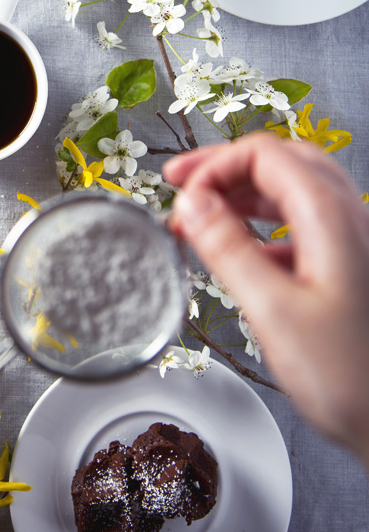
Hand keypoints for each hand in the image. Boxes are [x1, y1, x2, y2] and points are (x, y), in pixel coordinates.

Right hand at [165, 134, 368, 466]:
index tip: (181, 197)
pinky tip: (242, 254)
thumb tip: (191, 204)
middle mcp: (347, 217)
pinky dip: (263, 225)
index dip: (214, 166)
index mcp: (330, 216)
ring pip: (292, 190)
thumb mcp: (273, 311)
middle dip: (226, 167)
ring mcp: (352, 240)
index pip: (263, 154)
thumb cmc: (350, 378)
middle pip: (280, 161)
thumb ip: (227, 249)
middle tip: (180, 183)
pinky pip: (302, 224)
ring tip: (201, 214)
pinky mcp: (349, 266)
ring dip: (243, 194)